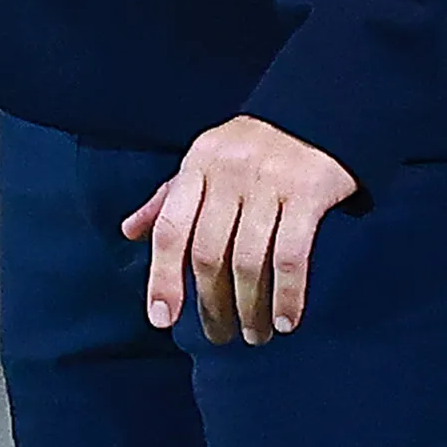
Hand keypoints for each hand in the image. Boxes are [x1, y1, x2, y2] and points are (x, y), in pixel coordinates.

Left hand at [120, 115, 356, 343]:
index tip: (162, 319)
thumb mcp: (206, 161)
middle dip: (212, 304)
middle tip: (220, 335)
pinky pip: (291, 254)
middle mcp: (229, 171)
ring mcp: (269, 181)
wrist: (316, 111)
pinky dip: (287, 294)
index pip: (171, 228)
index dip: (163, 277)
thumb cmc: (251, 146)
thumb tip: (129, 231)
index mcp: (198, 165)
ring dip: (249, 308)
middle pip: (209, 252)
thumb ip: (169, 198)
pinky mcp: (308, 191)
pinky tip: (285, 319)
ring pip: (249, 260)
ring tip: (254, 335)